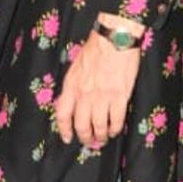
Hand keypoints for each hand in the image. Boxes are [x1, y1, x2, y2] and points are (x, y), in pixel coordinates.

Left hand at [55, 30, 141, 147]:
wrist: (114, 39)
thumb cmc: (96, 48)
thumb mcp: (76, 67)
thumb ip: (74, 85)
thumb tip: (74, 100)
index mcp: (71, 86)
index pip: (63, 114)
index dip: (65, 130)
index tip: (68, 138)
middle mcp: (84, 95)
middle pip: (81, 125)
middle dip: (85, 137)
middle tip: (90, 142)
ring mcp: (102, 97)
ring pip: (99, 126)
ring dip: (101, 136)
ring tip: (103, 138)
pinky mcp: (119, 97)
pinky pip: (116, 120)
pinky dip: (115, 129)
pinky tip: (115, 130)